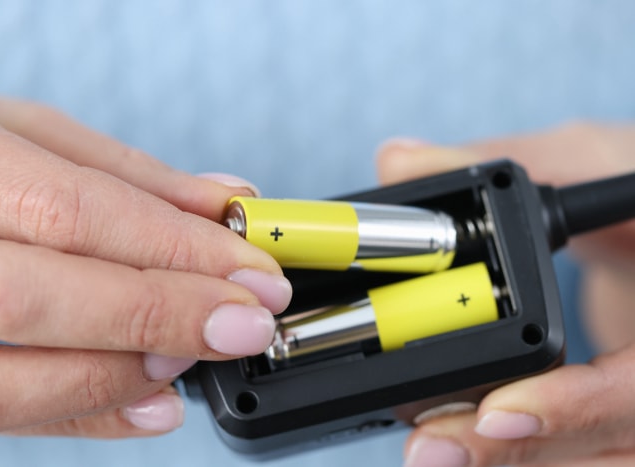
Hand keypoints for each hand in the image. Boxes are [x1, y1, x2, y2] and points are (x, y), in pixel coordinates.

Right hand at [0, 91, 291, 437]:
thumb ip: (126, 174)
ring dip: (112, 379)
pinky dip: (73, 418)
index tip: (252, 276)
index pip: (62, 210)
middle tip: (243, 324)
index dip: (172, 251)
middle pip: (26, 299)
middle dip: (156, 317)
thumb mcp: (22, 133)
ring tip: (189, 360)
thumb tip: (225, 206)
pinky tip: (147, 403)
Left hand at [376, 123, 634, 465]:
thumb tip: (397, 161)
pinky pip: (579, 457)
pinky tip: (458, 442)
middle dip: (521, 455)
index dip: (578, 408)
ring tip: (430, 449)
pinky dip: (517, 457)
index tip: (495, 411)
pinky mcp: (620, 419)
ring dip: (508, 465)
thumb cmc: (634, 195)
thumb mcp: (586, 161)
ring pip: (600, 464)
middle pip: (621, 450)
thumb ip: (497, 160)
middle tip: (431, 448)